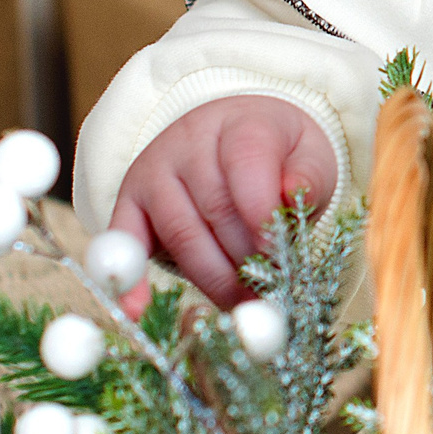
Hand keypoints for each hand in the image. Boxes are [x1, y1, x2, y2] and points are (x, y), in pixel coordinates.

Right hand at [106, 96, 337, 318]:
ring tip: (242, 303)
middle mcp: (189, 141)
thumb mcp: (309, 155)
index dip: (262, 213)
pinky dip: (129, 279)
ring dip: (213, 276)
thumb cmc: (279, 156)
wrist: (234, 137)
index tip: (278, 254)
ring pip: (180, 233)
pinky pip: (122, 242)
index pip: (247, 161)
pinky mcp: (128, 203)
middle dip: (245, 258)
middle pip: (215, 208)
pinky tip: (138, 310)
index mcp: (241, 123)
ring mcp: (153, 171)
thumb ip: (307, 176)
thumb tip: (294, 193)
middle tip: (268, 292)